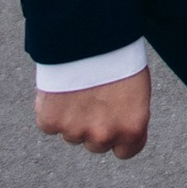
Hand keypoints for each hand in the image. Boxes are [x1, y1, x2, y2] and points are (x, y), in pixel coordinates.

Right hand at [35, 66, 150, 158]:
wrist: (88, 36)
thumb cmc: (118, 55)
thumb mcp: (136, 88)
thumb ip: (128, 115)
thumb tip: (121, 127)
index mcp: (132, 128)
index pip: (126, 151)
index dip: (120, 138)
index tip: (115, 124)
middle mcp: (104, 135)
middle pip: (96, 145)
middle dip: (94, 127)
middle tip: (94, 100)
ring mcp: (75, 131)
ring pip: (72, 134)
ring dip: (73, 119)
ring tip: (78, 89)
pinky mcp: (50, 122)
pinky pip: (50, 124)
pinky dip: (52, 110)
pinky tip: (60, 90)